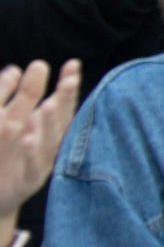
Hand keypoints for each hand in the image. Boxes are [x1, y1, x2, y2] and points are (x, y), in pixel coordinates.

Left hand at [0, 60, 79, 231]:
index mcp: (43, 128)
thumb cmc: (3, 156)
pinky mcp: (27, 182)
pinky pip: (31, 167)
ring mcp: (39, 162)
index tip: (73, 65)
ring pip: (48, 142)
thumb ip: (8, 95)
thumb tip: (16, 70)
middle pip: (59, 119)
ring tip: (47, 105)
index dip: (67, 85)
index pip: (59, 103)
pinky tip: (29, 139)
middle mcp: (47, 143)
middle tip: (69, 80)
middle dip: (65, 100)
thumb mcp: (4, 121)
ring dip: (48, 125)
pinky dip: (32, 154)